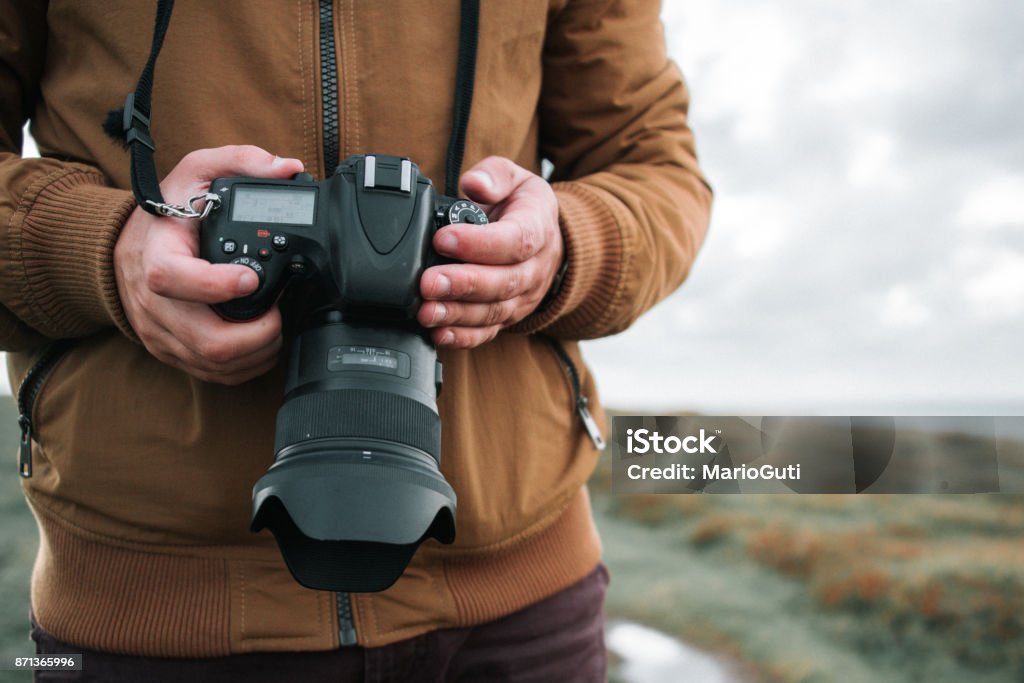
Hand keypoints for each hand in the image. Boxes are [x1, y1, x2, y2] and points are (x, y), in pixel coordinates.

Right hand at [114, 145, 303, 383]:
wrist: (130, 246)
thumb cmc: (167, 212)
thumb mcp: (196, 171)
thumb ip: (240, 159)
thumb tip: (286, 167)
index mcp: (157, 254)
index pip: (173, 279)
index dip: (214, 285)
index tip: (250, 278)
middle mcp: (153, 300)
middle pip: (203, 338)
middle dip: (254, 335)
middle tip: (279, 317)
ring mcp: (160, 330)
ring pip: (209, 362)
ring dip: (254, 353)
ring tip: (275, 330)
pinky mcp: (169, 350)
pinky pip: (207, 374)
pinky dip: (242, 368)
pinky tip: (260, 348)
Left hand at [418, 157, 563, 347]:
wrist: (545, 240)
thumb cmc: (523, 208)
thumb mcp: (516, 179)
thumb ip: (495, 175)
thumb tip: (475, 184)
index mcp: (538, 228)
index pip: (516, 240)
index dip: (480, 244)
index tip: (444, 239)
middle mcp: (534, 268)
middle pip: (503, 282)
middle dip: (463, 284)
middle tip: (429, 282)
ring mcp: (522, 297)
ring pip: (493, 311)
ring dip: (457, 314)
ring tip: (426, 310)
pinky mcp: (507, 316)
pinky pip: (488, 332)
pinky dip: (463, 337)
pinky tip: (438, 333)